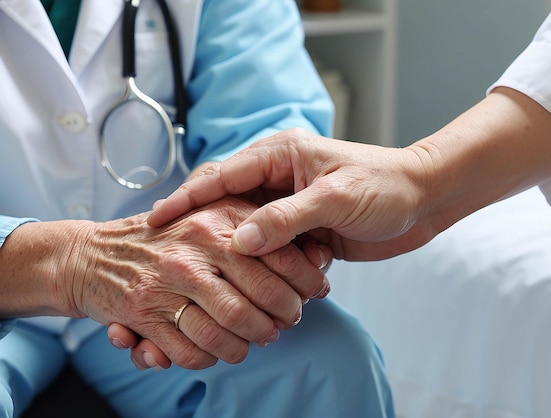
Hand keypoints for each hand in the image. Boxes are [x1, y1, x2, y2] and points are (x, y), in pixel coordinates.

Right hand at [74, 195, 328, 368]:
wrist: (92, 255)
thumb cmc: (166, 236)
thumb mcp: (211, 215)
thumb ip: (255, 225)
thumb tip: (313, 253)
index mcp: (219, 218)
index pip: (280, 254)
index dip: (306, 280)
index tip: (315, 293)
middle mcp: (196, 248)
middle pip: (263, 298)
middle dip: (284, 319)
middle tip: (286, 323)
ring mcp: (170, 281)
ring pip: (233, 328)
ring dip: (252, 343)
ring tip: (257, 340)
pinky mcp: (146, 313)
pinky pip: (194, 350)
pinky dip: (213, 358)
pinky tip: (219, 351)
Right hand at [148, 128, 433, 260]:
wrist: (424, 201)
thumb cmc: (386, 186)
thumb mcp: (335, 197)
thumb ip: (287, 218)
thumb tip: (240, 242)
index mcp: (281, 155)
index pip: (222, 175)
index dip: (187, 198)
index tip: (156, 220)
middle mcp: (280, 179)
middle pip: (227, 204)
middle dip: (200, 227)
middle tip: (168, 252)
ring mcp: (291, 207)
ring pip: (248, 231)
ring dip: (234, 254)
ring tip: (201, 276)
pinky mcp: (304, 232)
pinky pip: (273, 251)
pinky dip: (264, 267)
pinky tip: (249, 285)